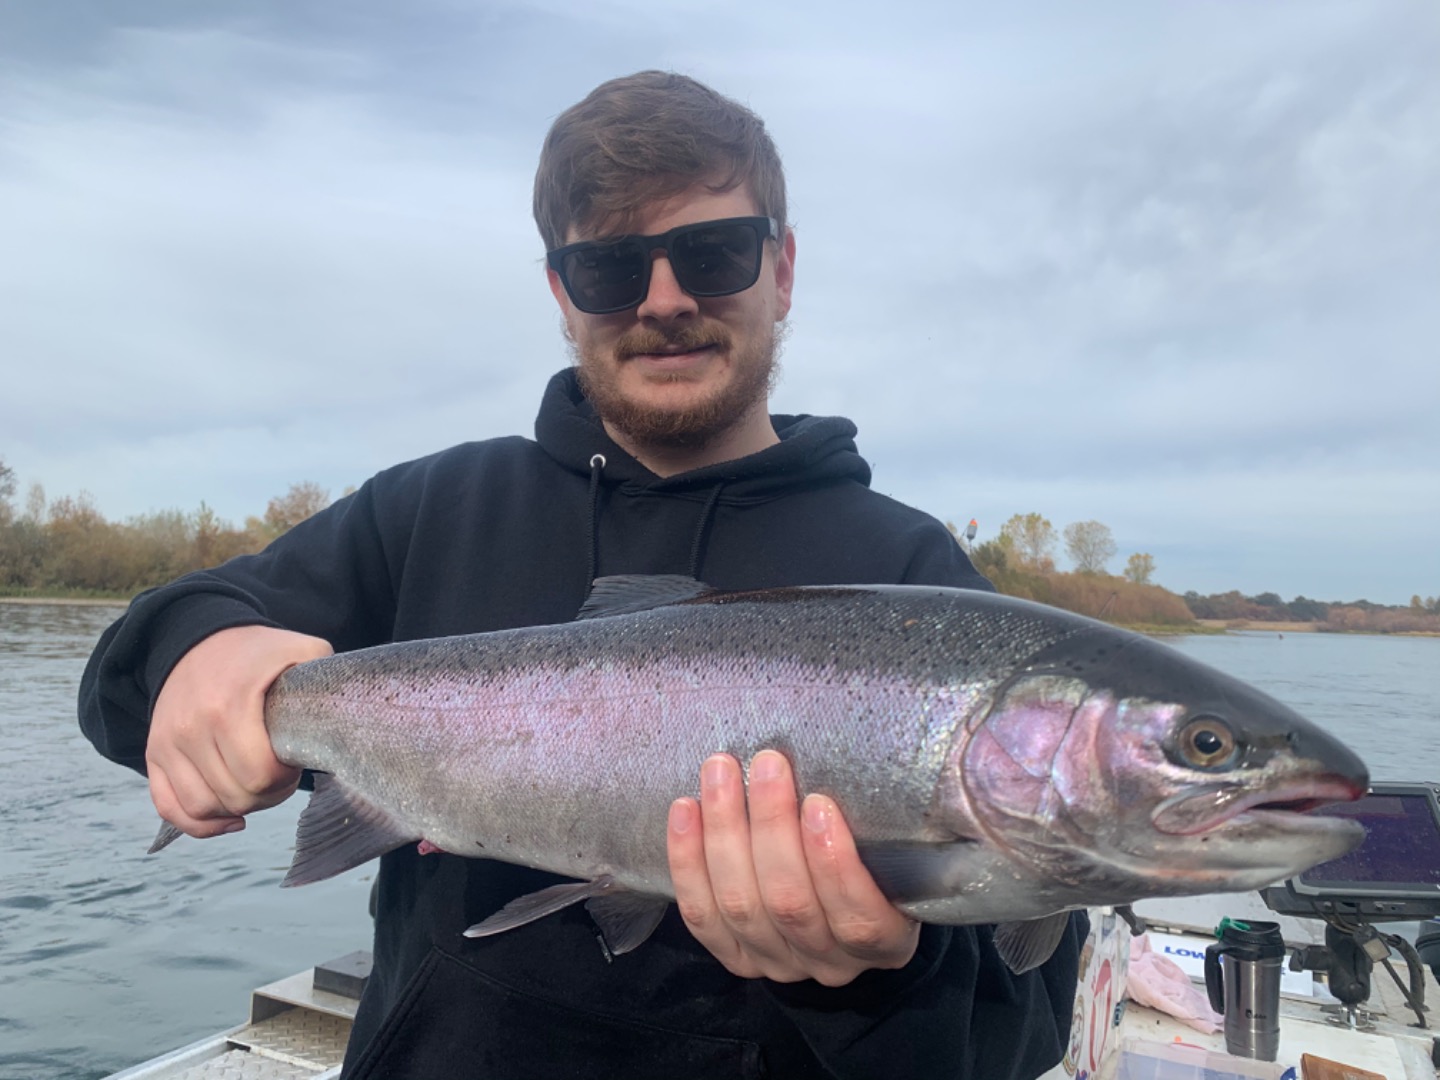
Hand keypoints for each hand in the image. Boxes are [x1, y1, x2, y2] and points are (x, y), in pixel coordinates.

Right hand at [147, 625, 331, 838]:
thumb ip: (328, 677)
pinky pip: (169, 808)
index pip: (258, 776)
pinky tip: (230, 818)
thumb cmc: (258, 651)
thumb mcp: (301, 650)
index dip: (284, 780)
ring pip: (203, 808)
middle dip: (267, 795)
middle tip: (280, 774)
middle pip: (235, 797)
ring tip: (256, 785)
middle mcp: (190, 728)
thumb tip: (350, 710)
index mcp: (228, 706)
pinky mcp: (153, 754)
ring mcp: (167, 743)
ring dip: (237, 808)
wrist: (197, 638)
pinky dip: (199, 823)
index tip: (293, 763)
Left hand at [667, 750, 919, 986]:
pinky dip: (688, 860)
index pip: (859, 918)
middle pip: (789, 903)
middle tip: (766, 763)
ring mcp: (778, 962)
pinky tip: (685, 809)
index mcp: (885, 942)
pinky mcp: (735, 956)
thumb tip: (876, 751)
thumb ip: (885, 824)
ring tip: (720, 770)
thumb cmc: (880, 860)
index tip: (818, 802)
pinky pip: (701, 915)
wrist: (850, 902)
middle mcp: (829, 962)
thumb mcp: (900, 851)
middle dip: (771, 827)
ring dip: (725, 831)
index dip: (834, 864)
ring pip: (740, 904)